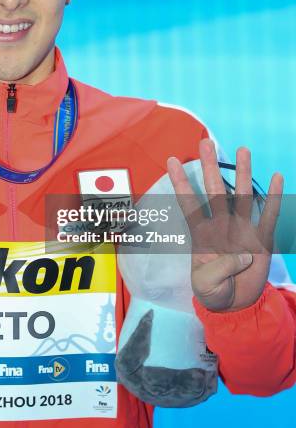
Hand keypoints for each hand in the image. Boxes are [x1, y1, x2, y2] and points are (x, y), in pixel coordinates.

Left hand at [167, 138, 283, 311]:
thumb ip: (219, 270)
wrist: (234, 304)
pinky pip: (269, 215)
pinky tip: (276, 178)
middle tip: (206, 142)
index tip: (172, 160)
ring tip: (242, 150)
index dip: (181, 183)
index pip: (188, 203)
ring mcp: (241, 230)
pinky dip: (273, 197)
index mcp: (201, 234)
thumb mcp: (207, 285)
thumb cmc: (213, 291)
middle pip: (214, 191)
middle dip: (210, 167)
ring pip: (241, 196)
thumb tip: (243, 253)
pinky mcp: (261, 240)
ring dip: (242, 173)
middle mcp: (220, 226)